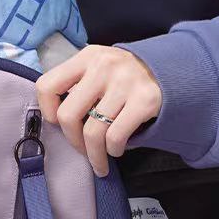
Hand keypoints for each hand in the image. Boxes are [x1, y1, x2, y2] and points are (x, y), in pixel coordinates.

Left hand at [36, 45, 161, 176]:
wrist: (172, 71)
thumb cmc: (123, 78)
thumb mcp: (97, 68)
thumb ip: (76, 84)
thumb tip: (54, 120)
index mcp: (86, 57)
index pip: (47, 86)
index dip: (46, 110)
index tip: (56, 122)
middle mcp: (104, 66)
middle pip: (67, 116)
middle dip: (72, 141)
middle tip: (81, 149)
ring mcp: (126, 82)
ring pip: (92, 132)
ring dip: (94, 155)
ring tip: (99, 161)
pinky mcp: (145, 100)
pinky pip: (115, 136)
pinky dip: (113, 150)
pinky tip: (116, 150)